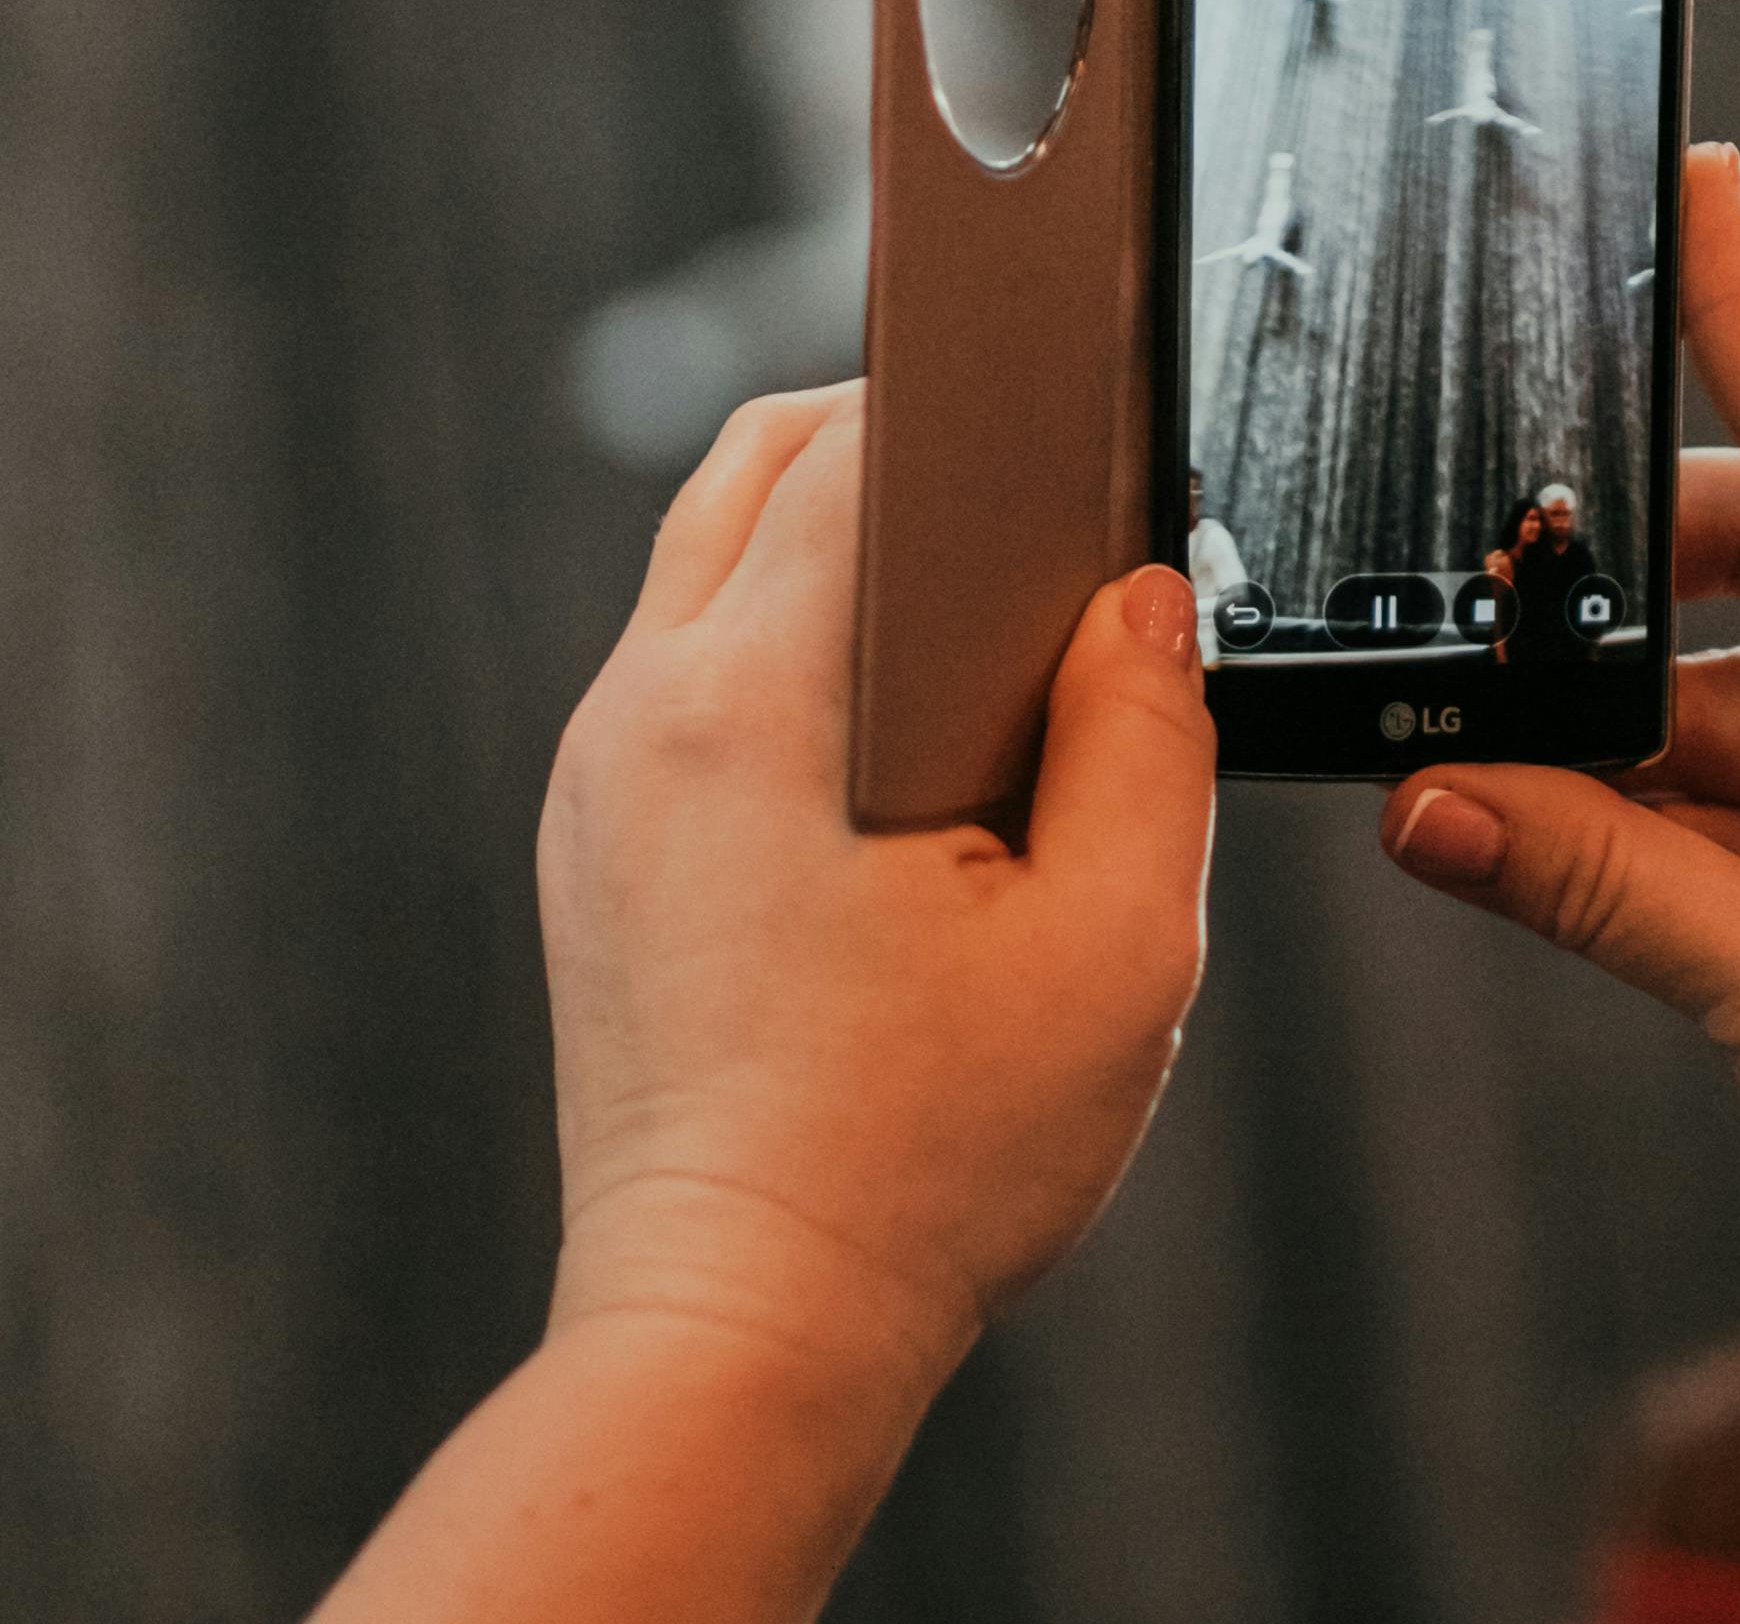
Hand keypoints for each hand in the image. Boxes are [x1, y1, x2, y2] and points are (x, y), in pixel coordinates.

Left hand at [541, 382, 1218, 1412]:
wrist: (740, 1329)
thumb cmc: (919, 1168)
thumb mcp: (1115, 949)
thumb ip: (1148, 739)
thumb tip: (1143, 600)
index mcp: (758, 699)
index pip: (858, 440)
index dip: (984, 410)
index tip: (1073, 438)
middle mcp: (644, 708)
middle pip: (762, 462)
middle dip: (909, 450)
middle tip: (1040, 526)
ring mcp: (598, 777)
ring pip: (712, 559)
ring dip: (837, 548)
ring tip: (977, 637)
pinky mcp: (592, 841)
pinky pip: (687, 670)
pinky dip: (786, 652)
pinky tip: (893, 748)